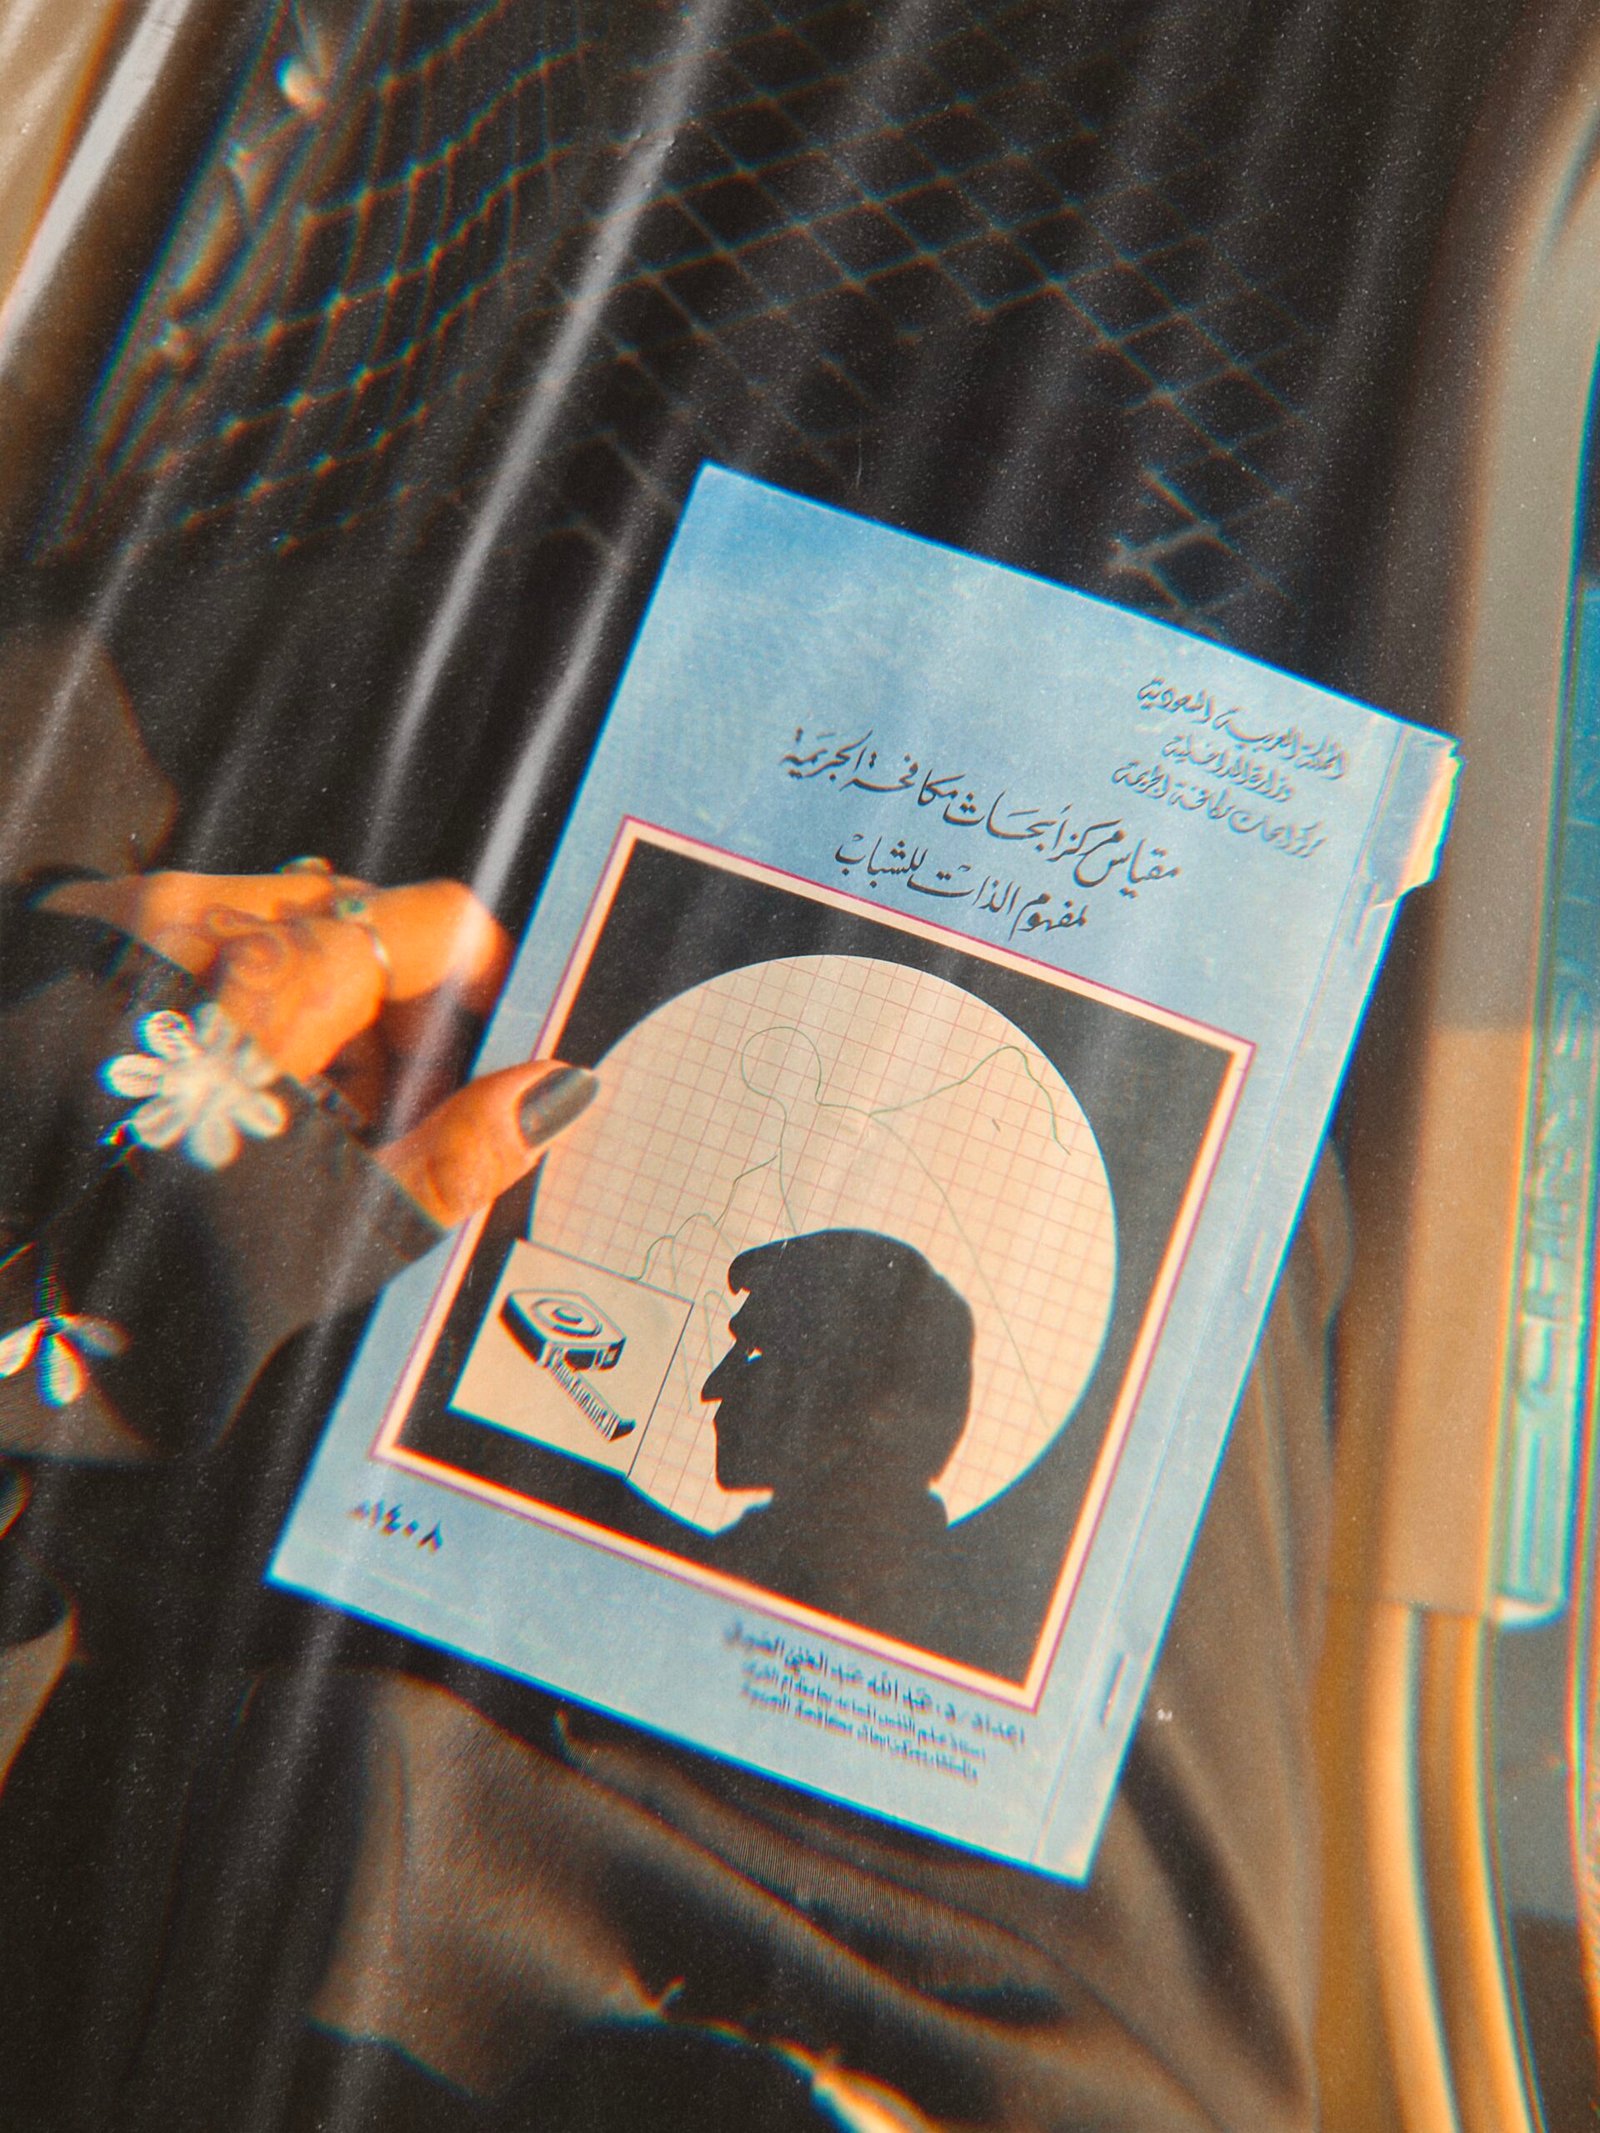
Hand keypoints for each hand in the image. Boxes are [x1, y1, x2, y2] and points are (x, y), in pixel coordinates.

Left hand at [44, 868, 590, 1224]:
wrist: (8, 1287)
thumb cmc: (152, 1265)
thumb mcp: (332, 1230)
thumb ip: (462, 1151)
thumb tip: (557, 1092)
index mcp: (278, 982)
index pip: (440, 922)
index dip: (476, 997)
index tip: (464, 1063)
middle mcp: (199, 921)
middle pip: (364, 921)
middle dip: (391, 1013)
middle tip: (370, 1116)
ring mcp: (128, 921)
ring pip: (282, 924)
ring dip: (313, 1003)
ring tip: (284, 1113)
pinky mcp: (81, 939)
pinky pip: (197, 933)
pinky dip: (233, 993)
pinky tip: (215, 1085)